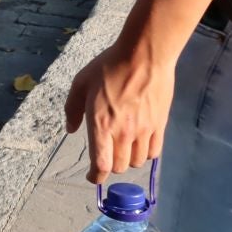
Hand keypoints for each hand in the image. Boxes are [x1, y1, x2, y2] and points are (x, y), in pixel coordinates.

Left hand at [65, 43, 174, 183]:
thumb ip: (72, 109)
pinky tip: (141, 144)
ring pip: (137, 161)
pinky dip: (146, 154)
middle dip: (110, 165)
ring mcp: (144, 131)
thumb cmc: (109, 66)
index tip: (93, 177)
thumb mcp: (81, 83)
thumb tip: (71, 129)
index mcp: (101, 125)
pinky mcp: (160, 125)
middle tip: (107, 153)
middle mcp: (123, 133)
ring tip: (124, 147)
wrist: (144, 55)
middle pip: (119, 166)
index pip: (101, 165)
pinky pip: (154, 152)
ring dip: (128, 159)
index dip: (96, 176)